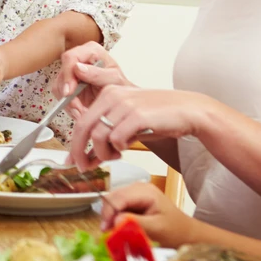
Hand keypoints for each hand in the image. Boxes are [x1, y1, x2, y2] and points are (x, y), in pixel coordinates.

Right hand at [55, 42, 133, 114]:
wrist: (121, 98)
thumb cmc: (121, 85)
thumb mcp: (114, 79)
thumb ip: (98, 74)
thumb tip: (78, 68)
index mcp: (91, 51)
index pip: (70, 58)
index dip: (67, 75)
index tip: (69, 92)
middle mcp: (78, 59)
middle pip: (62, 74)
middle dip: (67, 94)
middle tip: (77, 108)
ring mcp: (72, 73)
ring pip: (59, 87)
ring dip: (68, 103)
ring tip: (82, 112)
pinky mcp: (69, 85)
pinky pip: (61, 96)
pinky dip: (69, 106)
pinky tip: (79, 111)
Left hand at [68, 87, 216, 169]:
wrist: (188, 111)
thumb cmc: (158, 117)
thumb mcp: (127, 124)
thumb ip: (107, 138)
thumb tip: (87, 158)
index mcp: (108, 93)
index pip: (81, 121)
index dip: (74, 144)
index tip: (72, 160)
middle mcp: (113, 96)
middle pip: (83, 128)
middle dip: (80, 152)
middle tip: (83, 167)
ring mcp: (125, 104)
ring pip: (98, 136)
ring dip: (103, 153)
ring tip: (114, 156)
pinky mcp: (137, 115)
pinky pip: (117, 138)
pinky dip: (118, 148)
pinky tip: (126, 148)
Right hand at [97, 182, 197, 247]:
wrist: (186, 233)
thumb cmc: (174, 231)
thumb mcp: (156, 229)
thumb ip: (135, 223)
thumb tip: (114, 220)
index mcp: (146, 192)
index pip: (119, 197)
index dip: (109, 212)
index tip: (105, 229)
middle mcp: (139, 188)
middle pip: (114, 196)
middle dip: (108, 214)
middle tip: (107, 232)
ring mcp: (136, 193)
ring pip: (114, 201)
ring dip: (111, 216)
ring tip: (112, 231)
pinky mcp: (135, 200)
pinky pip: (119, 206)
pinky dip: (116, 216)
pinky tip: (119, 227)